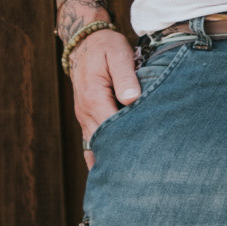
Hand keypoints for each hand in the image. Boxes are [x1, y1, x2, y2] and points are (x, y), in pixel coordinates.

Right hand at [71, 28, 142, 167]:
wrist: (85, 41)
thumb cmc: (106, 46)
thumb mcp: (118, 54)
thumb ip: (125, 76)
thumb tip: (131, 99)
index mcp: (94, 98)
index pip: (110, 129)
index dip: (125, 145)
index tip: (142, 161)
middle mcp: (85, 112)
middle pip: (102, 144)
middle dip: (118, 161)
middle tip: (138, 181)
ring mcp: (84, 116)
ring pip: (94, 147)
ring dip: (108, 162)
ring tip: (126, 184)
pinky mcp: (87, 117)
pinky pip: (92, 141)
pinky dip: (100, 156)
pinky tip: (111, 172)